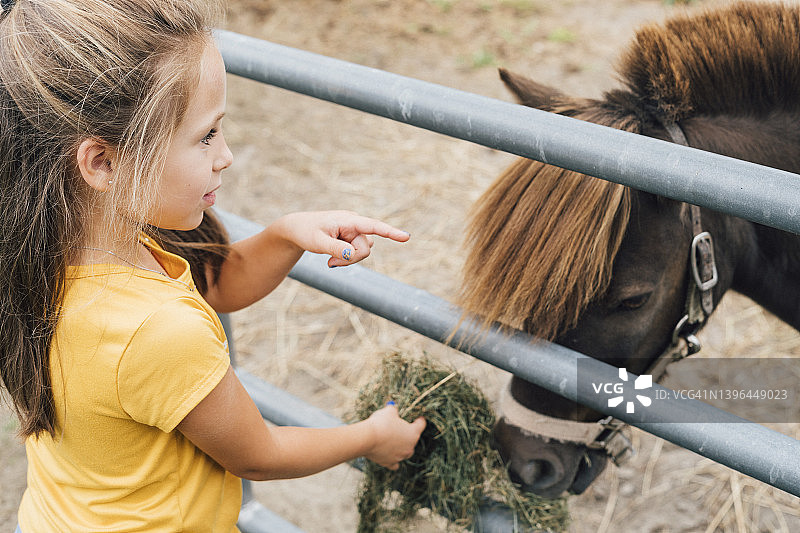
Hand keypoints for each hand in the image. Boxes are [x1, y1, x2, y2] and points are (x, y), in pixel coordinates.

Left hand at [274, 211, 409, 267]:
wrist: (297, 229)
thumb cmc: (306, 232)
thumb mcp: (317, 242)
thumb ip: (336, 249)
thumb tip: (352, 255)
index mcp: (348, 220)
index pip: (373, 226)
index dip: (390, 232)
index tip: (406, 237)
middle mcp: (355, 223)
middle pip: (365, 248)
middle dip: (351, 260)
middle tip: (330, 264)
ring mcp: (355, 231)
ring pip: (363, 252)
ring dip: (347, 260)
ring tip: (329, 259)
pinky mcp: (352, 238)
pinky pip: (357, 253)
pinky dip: (346, 259)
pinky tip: (332, 257)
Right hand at [364, 402, 425, 469]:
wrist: (367, 438)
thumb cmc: (381, 423)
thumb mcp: (389, 411)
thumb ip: (393, 410)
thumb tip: (393, 408)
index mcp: (413, 433)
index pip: (421, 424)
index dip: (419, 419)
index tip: (418, 417)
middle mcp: (410, 447)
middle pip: (413, 440)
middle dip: (408, 434)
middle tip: (400, 428)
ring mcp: (400, 456)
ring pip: (405, 452)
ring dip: (401, 447)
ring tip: (393, 440)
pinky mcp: (390, 463)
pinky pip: (395, 463)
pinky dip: (393, 459)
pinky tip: (390, 454)